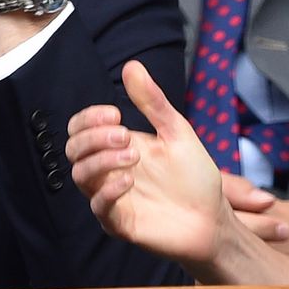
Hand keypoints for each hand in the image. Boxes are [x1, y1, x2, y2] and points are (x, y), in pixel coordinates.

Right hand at [67, 60, 288, 283]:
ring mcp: (110, 196)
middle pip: (72, 148)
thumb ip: (152, 102)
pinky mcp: (118, 222)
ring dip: (101, 160)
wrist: (215, 220)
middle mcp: (107, 170)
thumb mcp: (176, 132)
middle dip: (93, 137)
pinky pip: (98, 206)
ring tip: (132, 157)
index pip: (79, 127)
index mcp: (115, 146)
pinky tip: (129, 181)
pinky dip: (108, 191)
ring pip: (80, 175)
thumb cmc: (194, 178)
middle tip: (125, 135)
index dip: (88, 118)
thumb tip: (132, 66)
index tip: (114, 113)